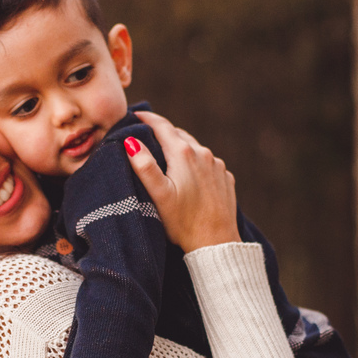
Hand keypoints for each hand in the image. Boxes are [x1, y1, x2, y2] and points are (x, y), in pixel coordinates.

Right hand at [125, 111, 239, 252]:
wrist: (216, 243)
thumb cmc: (183, 222)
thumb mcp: (159, 195)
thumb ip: (145, 167)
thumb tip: (131, 141)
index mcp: (184, 154)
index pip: (162, 126)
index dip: (147, 118)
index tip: (136, 114)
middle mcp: (203, 154)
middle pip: (178, 135)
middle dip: (162, 133)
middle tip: (146, 135)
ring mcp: (217, 166)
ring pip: (194, 148)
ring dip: (180, 148)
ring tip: (165, 155)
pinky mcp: (226, 178)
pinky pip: (207, 163)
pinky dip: (195, 162)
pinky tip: (189, 174)